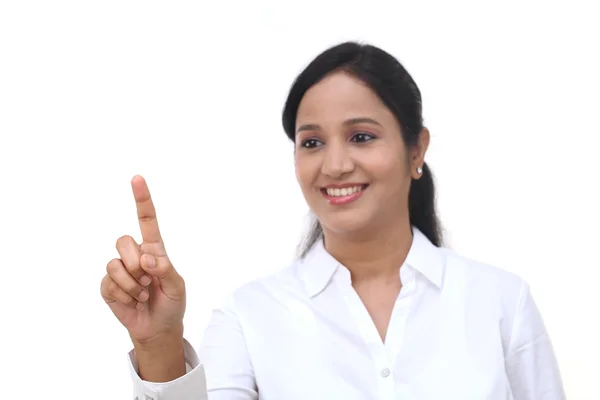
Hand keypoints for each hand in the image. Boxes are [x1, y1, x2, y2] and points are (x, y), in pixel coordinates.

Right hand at [101, 175, 185, 344]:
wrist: (158, 329)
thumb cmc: (171, 303)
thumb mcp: (177, 286)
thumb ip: (165, 269)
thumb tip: (146, 257)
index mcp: (155, 249)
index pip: (147, 220)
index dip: (142, 199)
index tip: (137, 178)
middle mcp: (135, 255)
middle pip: (124, 241)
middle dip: (137, 264)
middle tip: (149, 281)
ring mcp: (120, 269)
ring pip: (116, 263)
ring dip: (133, 284)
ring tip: (144, 294)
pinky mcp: (108, 285)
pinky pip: (110, 282)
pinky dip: (125, 295)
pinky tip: (133, 302)